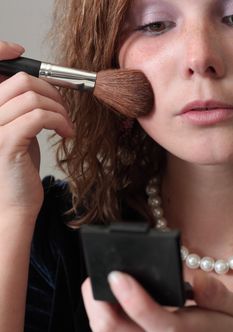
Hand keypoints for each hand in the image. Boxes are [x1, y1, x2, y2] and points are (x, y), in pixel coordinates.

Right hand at [0, 41, 73, 218]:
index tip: (23, 52)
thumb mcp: (21, 131)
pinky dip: (60, 121)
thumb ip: (24, 108)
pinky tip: (66, 133)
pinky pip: (39, 116)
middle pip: (21, 80)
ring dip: (60, 109)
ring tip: (67, 126)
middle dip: (52, 90)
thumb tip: (41, 85)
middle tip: (63, 109)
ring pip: (33, 97)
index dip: (3, 52)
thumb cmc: (20, 169)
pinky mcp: (6, 143)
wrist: (16, 203)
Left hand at [82, 271, 232, 331]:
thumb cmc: (226, 331)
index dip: (138, 303)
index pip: (165, 327)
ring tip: (96, 286)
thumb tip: (196, 282)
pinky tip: (108, 302)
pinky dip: (106, 320)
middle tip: (93, 280)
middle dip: (99, 309)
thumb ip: (217, 297)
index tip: (119, 276)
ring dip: (98, 313)